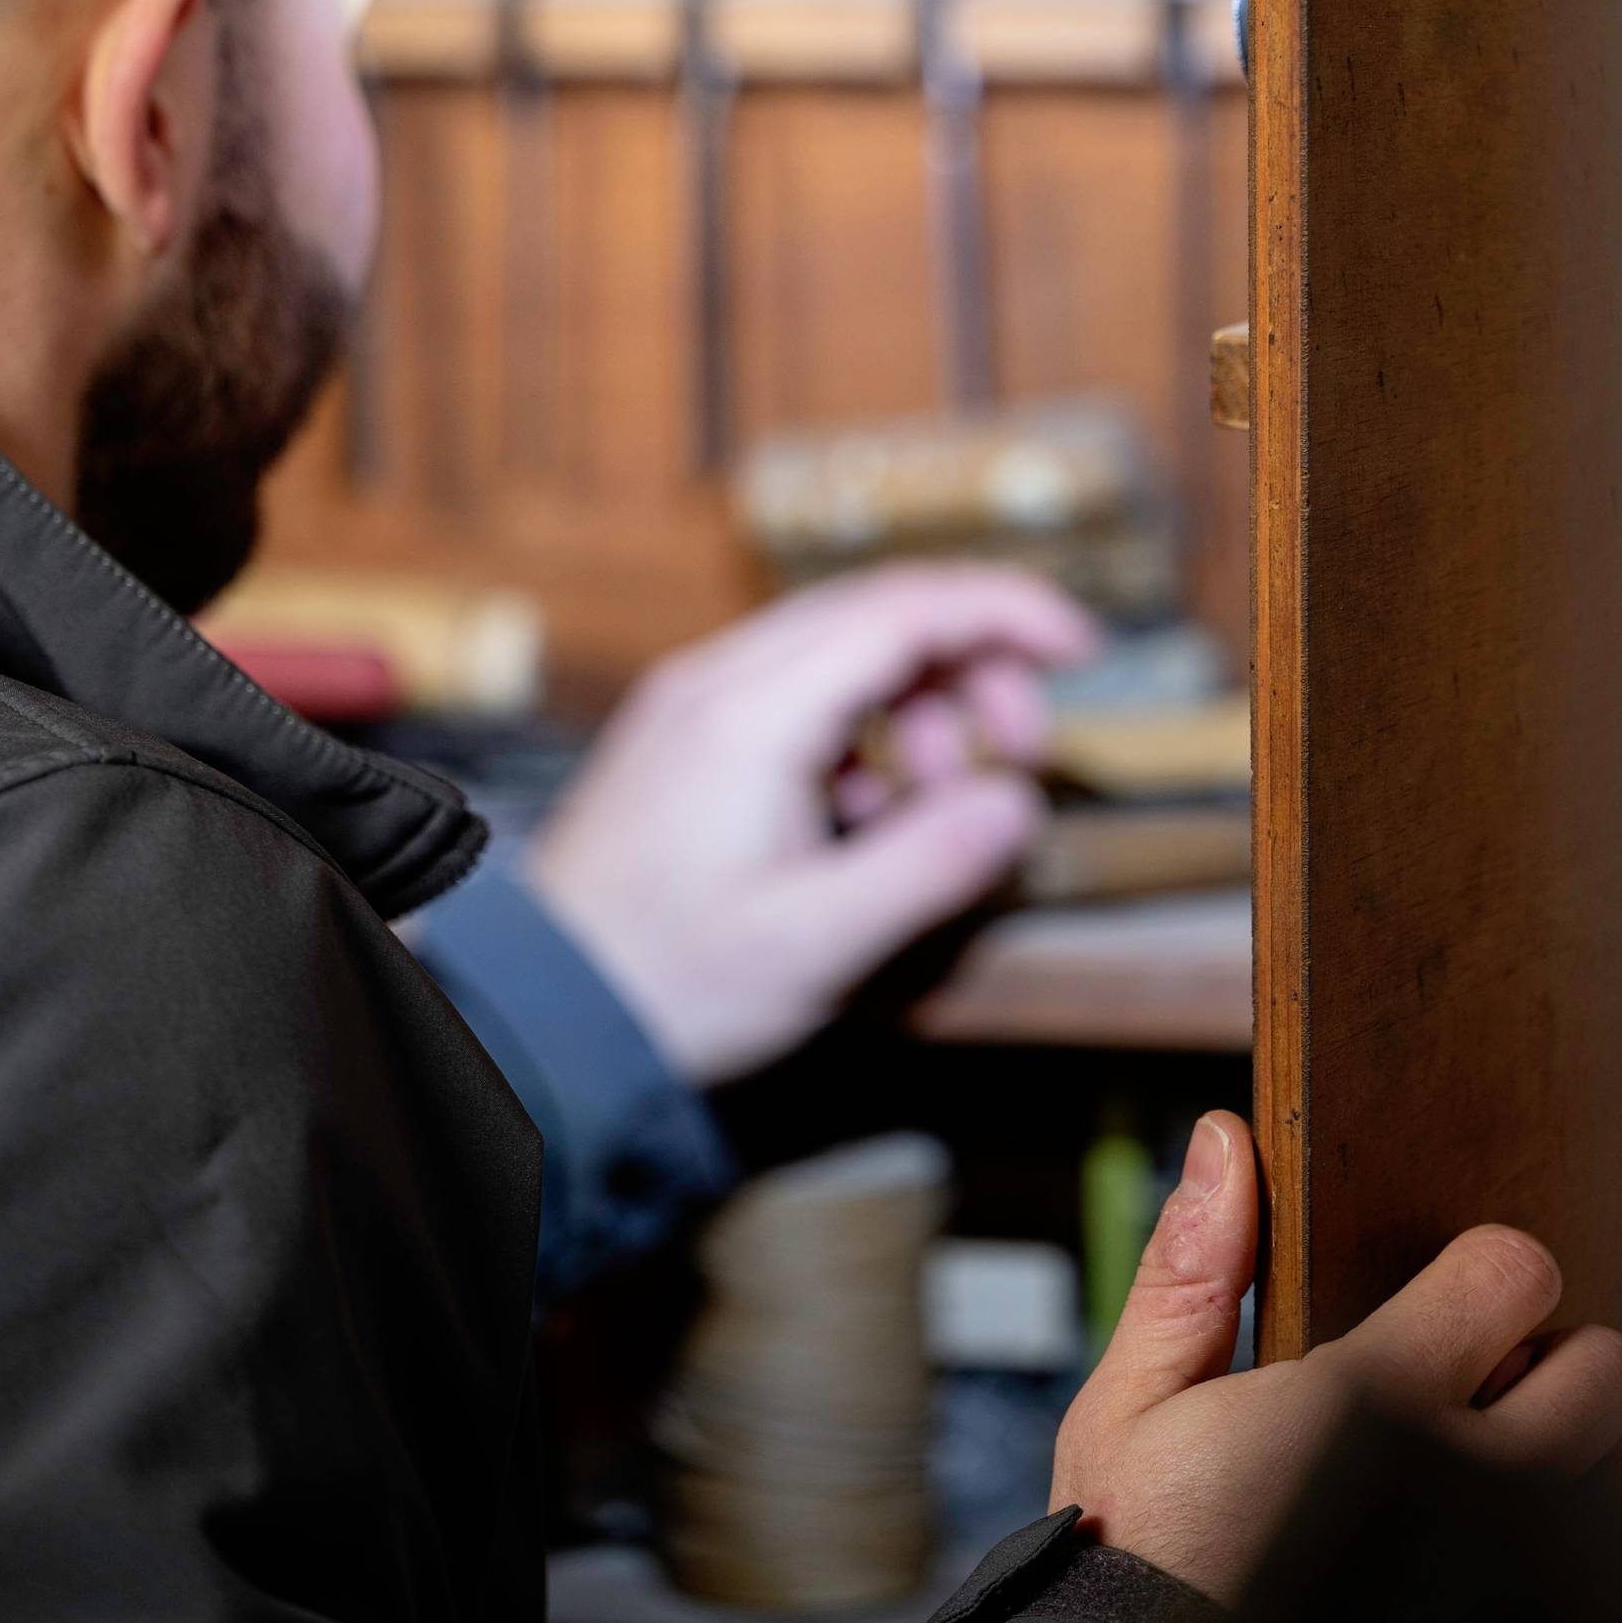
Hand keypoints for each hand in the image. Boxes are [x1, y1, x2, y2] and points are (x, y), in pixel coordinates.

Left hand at [523, 564, 1095, 1085]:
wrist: (538, 1014)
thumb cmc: (669, 982)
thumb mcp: (818, 943)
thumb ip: (928, 864)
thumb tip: (1015, 804)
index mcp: (753, 711)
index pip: (904, 608)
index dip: (1005, 612)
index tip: (1083, 648)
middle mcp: (720, 679)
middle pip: (881, 613)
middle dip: (974, 667)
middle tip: (1021, 755)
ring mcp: (697, 701)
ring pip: (843, 650)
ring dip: (920, 707)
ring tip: (935, 810)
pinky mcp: (688, 735)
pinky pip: (802, 693)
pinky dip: (864, 734)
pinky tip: (868, 821)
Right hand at [1051, 1111, 1621, 1603]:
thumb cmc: (1138, 1568)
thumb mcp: (1129, 1414)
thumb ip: (1189, 1273)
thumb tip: (1226, 1138)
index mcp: (1369, 1405)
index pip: (1515, 1273)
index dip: (1485, 1271)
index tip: (1452, 1293)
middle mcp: (1465, 1492)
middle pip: (1610, 1378)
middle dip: (1559, 1363)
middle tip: (1488, 1384)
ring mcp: (1498, 1577)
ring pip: (1607, 1479)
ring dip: (1551, 1462)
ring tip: (1467, 1482)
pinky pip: (1584, 1576)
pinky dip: (1545, 1548)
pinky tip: (1464, 1550)